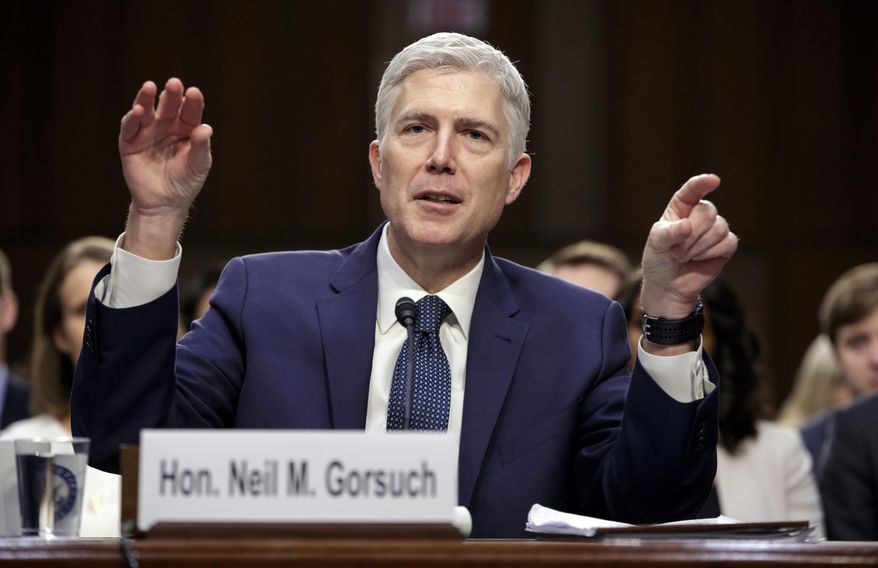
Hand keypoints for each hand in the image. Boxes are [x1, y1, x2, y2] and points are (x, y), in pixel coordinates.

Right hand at [119, 78, 212, 257]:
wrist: (164, 203)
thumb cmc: (185, 182)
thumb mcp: (198, 165)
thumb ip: (201, 146)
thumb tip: (206, 128)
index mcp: (187, 129)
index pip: (190, 112)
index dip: (192, 102)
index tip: (194, 93)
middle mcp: (166, 126)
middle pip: (168, 106)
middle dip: (171, 95)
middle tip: (174, 83)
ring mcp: (147, 132)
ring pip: (147, 111)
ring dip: (146, 98)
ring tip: (150, 87)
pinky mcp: (129, 142)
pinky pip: (129, 127)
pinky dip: (132, 118)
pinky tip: (138, 111)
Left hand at [640, 174, 737, 320]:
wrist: (668, 286)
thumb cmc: (659, 260)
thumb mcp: (656, 244)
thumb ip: (669, 233)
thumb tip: (687, 226)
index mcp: (681, 208)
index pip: (693, 190)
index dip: (702, 183)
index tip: (713, 180)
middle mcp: (700, 215)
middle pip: (707, 211)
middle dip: (691, 235)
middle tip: (676, 250)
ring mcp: (715, 229)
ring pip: (719, 228)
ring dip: (698, 247)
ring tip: (685, 256)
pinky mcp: (726, 245)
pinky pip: (727, 242)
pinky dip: (711, 253)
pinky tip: (700, 259)